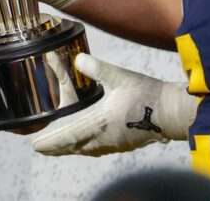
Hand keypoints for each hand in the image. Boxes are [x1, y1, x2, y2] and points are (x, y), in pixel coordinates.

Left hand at [32, 53, 175, 156]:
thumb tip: (78, 59)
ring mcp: (114, 143)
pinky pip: (98, 149)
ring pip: (85, 149)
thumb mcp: (120, 76)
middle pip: (74, 146)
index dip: (51, 140)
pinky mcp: (124, 144)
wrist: (173, 113)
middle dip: (56, 146)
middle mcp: (104, 137)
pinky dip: (85, 148)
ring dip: (70, 148)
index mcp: (100, 122)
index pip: (68, 134)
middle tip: (41, 147)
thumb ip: (97, 68)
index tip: (36, 145)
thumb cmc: (148, 95)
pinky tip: (86, 145)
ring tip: (58, 147)